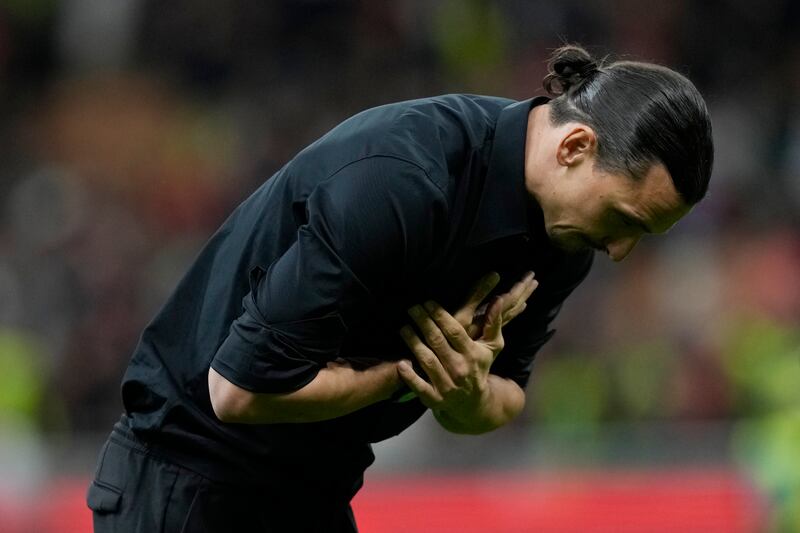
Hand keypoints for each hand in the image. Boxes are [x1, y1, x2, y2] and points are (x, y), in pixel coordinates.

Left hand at [396, 272, 536, 417]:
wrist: (474, 403)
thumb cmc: (479, 367)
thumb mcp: (491, 346)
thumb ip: (494, 322)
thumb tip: (498, 299)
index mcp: (472, 354)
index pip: (454, 332)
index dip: (440, 316)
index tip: (428, 303)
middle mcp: (459, 369)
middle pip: (437, 342)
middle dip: (424, 323)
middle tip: (412, 308)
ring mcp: (447, 385)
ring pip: (427, 360)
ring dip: (413, 343)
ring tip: (404, 328)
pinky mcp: (434, 398)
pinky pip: (420, 386)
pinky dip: (410, 376)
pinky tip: (401, 363)